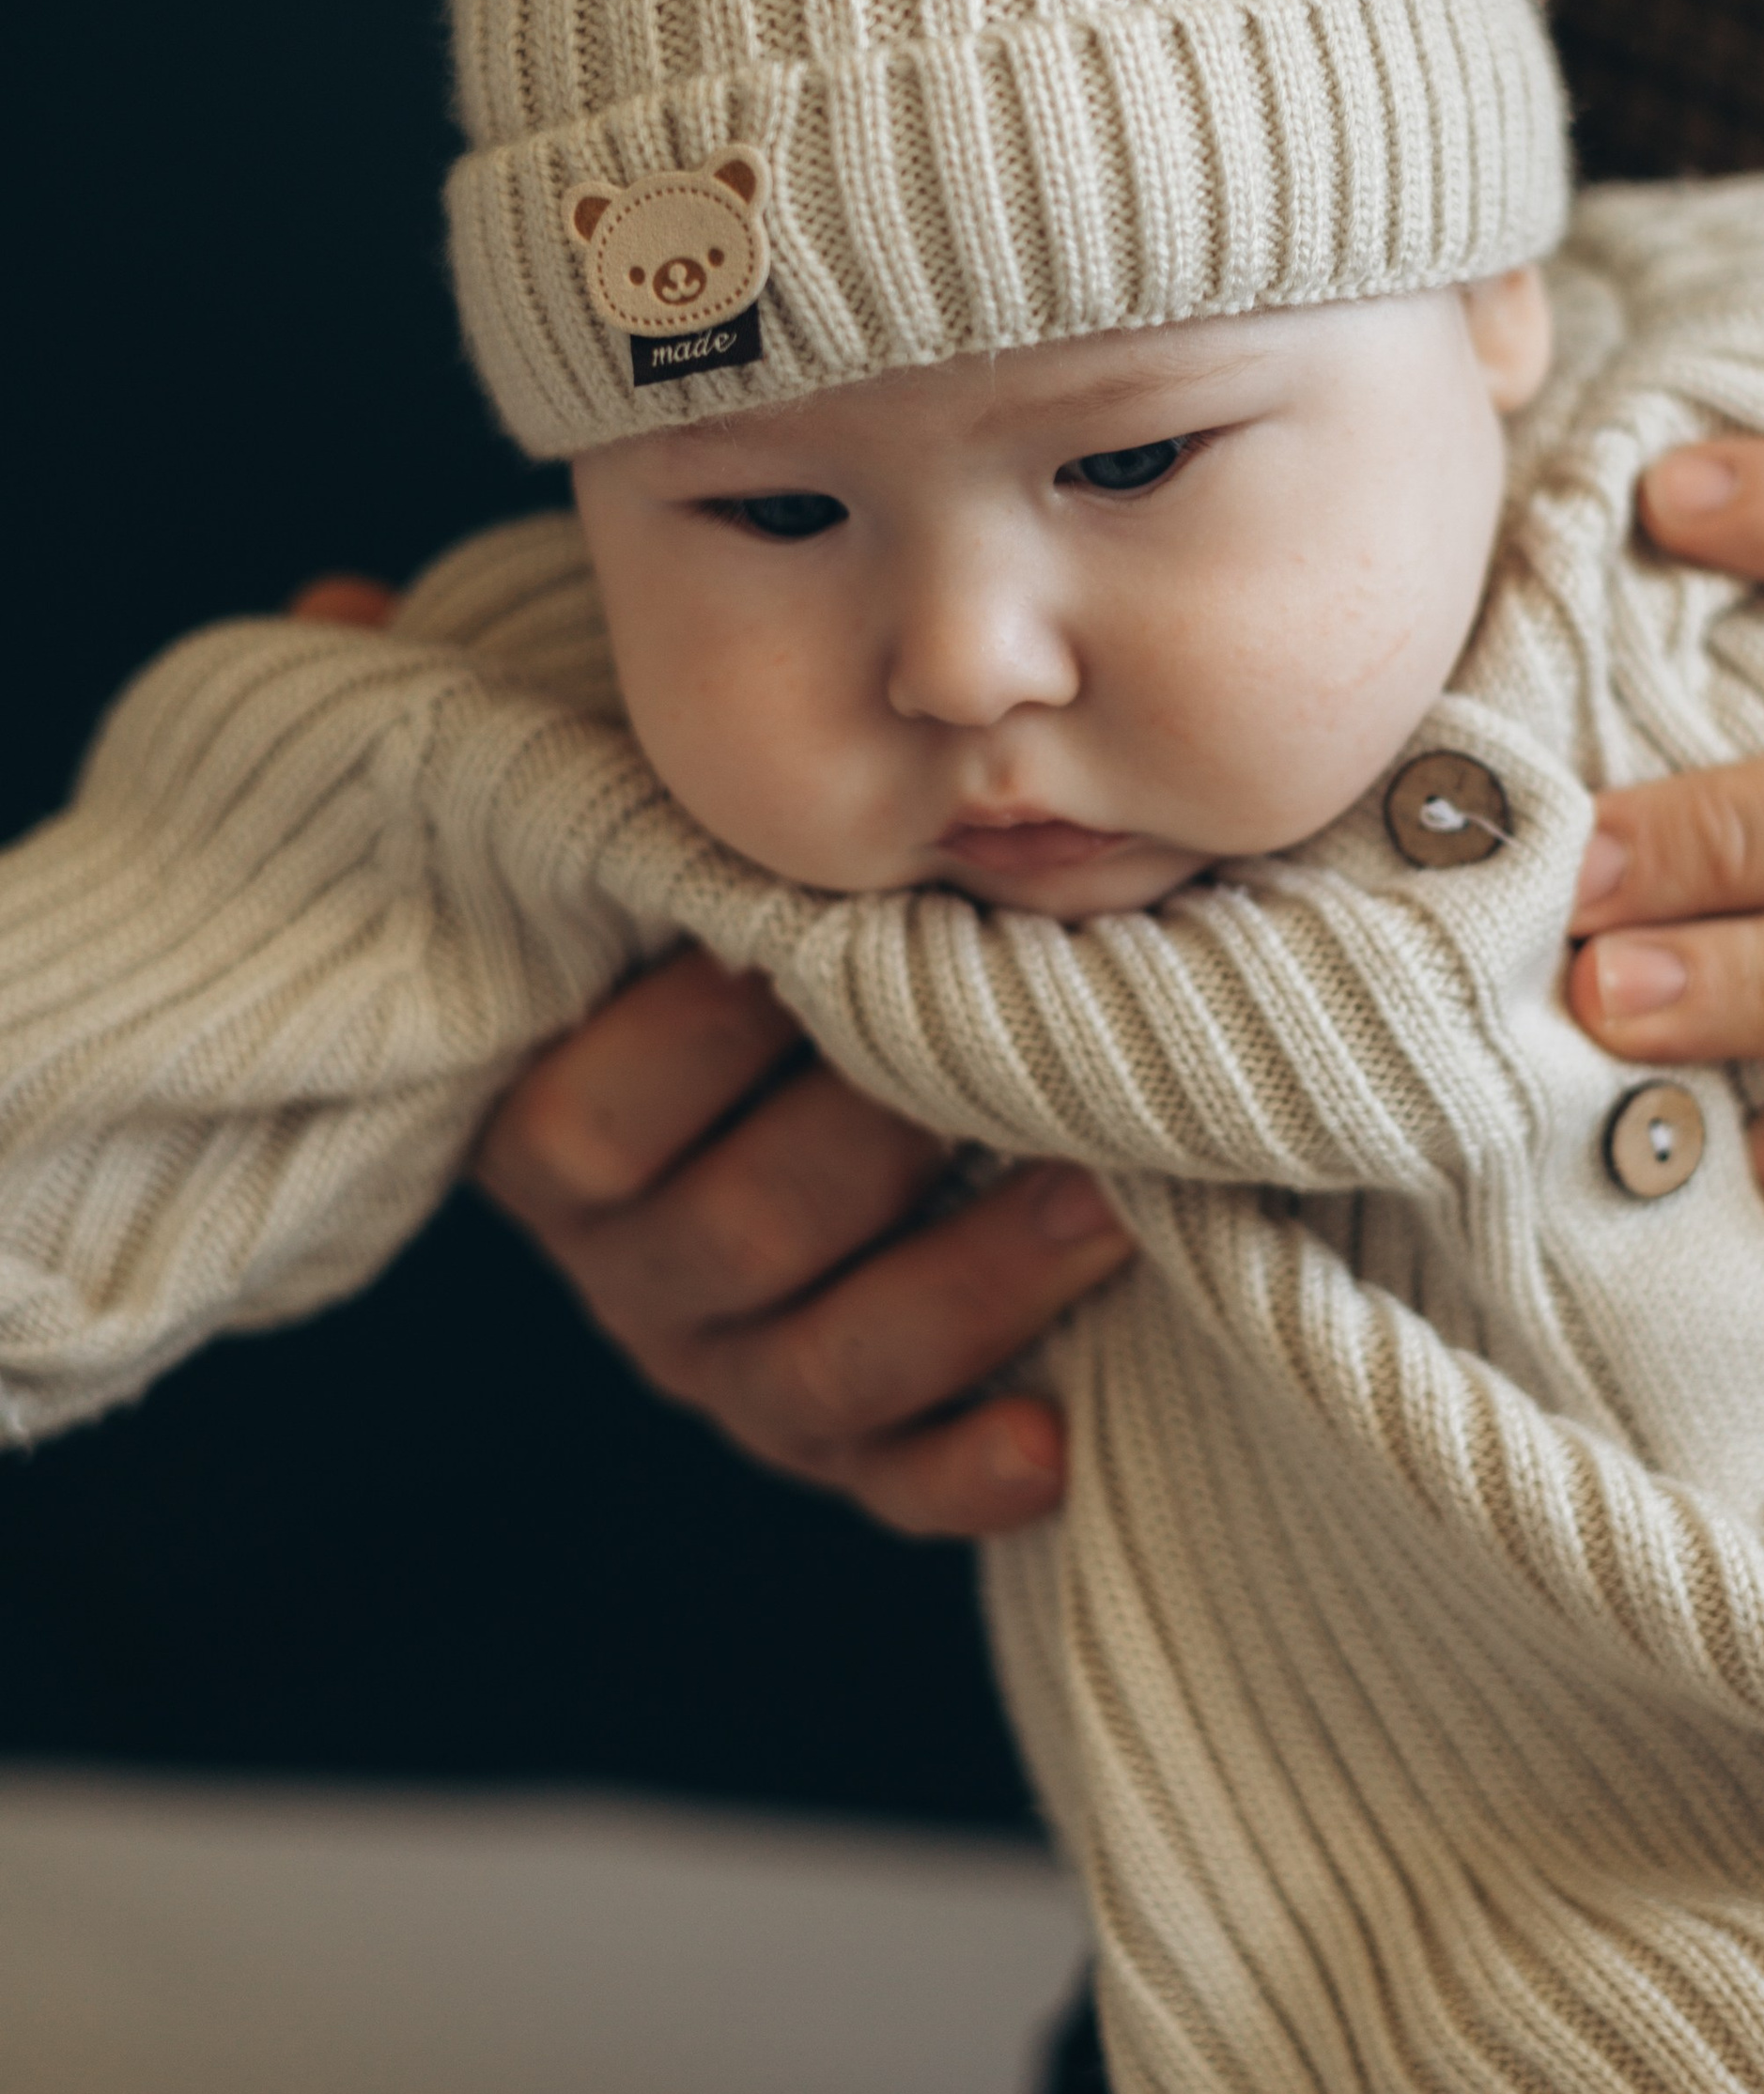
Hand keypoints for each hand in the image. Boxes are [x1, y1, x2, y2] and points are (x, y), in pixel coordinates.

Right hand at [289, 574, 1125, 1529]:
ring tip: (1099, 1200)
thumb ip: (493, 739)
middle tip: (1007, 1050)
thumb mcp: (583, 834)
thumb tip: (334, 610)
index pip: (605, 1115)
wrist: (754, 1099)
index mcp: (549, 1130)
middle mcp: (632, 1266)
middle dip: (876, 1147)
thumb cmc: (679, 933)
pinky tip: (1054, 1441)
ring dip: (968, 1291)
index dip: (706, 1039)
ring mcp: (731, 1363)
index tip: (813, 945)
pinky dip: (963, 1473)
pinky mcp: (833, 1440)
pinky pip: (887, 1483)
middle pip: (739, 1236)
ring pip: (829, 1368)